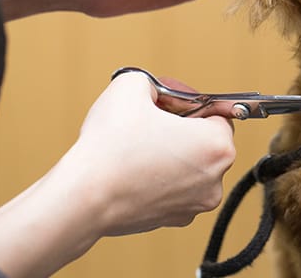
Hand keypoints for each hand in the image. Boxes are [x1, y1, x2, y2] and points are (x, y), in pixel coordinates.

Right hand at [0, 72, 234, 276]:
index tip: (167, 98)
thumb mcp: (131, 85)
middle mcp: (215, 178)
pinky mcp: (174, 219)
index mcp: (218, 145)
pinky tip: (135, 168)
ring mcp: (196, 203)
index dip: (189, 101)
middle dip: (181, 125)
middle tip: (151, 117)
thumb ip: (153, 82)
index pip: (217, 112)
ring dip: (171, 152)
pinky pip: (174, 188)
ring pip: (190, 166)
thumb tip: (154, 92)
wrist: (83, 198)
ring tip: (139, 143)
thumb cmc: (111, 145)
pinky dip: (160, 177)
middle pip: (206, 140)